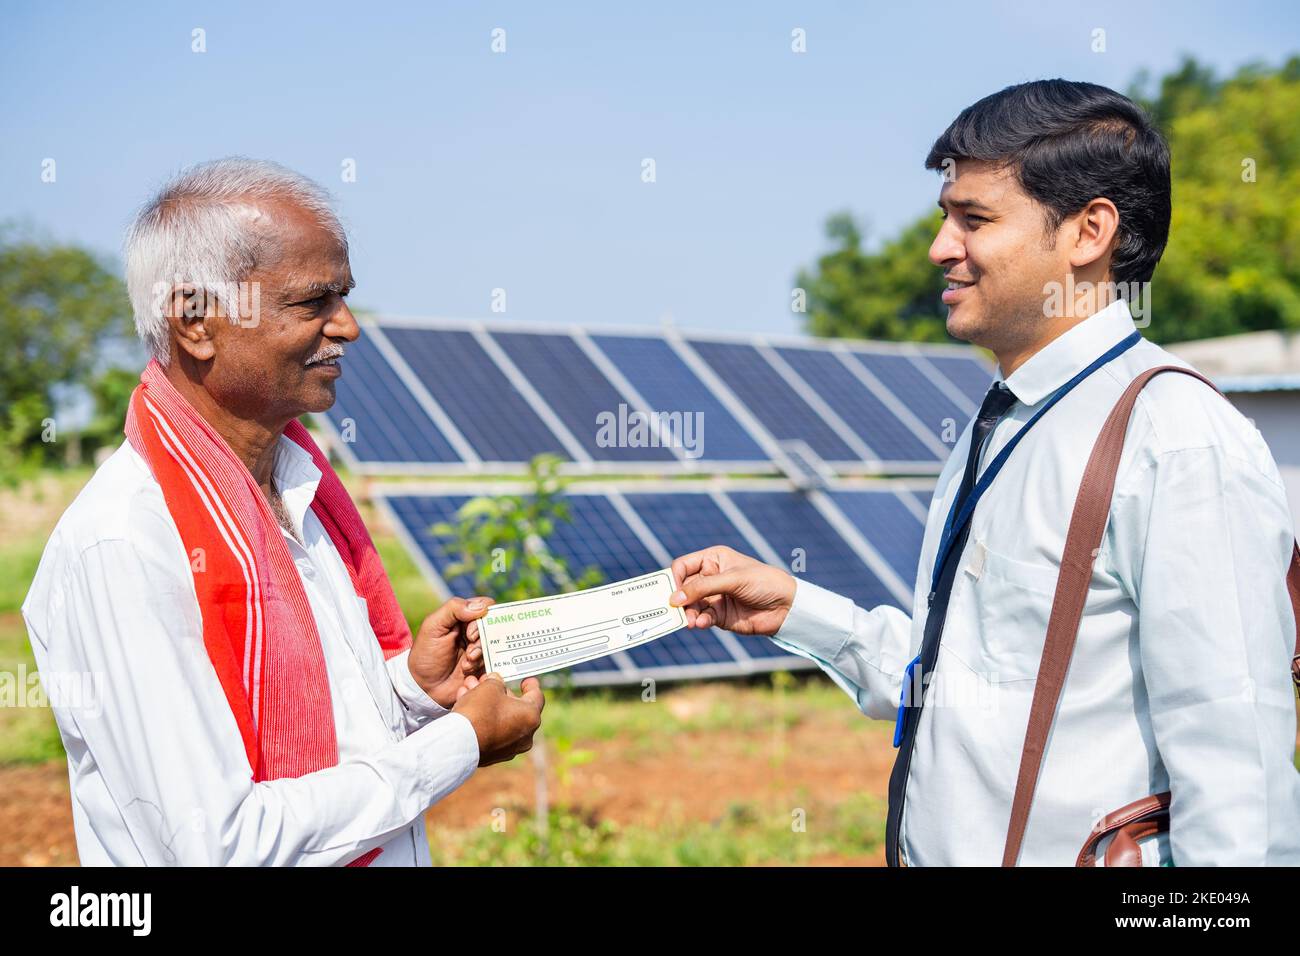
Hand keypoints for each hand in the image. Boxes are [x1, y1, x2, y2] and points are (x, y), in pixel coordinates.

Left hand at [407, 596, 493, 708]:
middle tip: (469, 651)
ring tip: (465, 664)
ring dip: (480, 655)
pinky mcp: (483, 664)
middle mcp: (473, 631)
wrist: (423, 687)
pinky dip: (481, 665)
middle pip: (494, 626)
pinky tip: (467, 670)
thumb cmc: (425, 654)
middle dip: (482, 640)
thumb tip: (482, 607)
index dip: (484, 617)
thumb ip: (453, 609)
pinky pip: (494, 661)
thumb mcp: (433, 627)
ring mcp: (479, 648)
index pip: (485, 606)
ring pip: (494, 645)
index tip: (469, 633)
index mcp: (462, 618)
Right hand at [452, 674, 544, 766]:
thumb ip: (497, 682)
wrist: (459, 743)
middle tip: (488, 683)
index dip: (531, 685)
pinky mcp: (494, 756)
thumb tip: (496, 682)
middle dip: (501, 693)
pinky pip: (492, 733)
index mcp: (531, 716)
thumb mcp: (490, 687)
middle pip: (516, 708)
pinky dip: (484, 720)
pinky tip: (468, 708)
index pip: (536, 696)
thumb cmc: (479, 711)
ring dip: (488, 705)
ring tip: (471, 692)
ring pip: (501, 720)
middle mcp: (525, 736)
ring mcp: (510, 748)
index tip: (526, 680)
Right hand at [669, 545, 796, 636]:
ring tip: (690, 621)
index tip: (672, 592)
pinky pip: (701, 618)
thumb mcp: (733, 579)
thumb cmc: (764, 582)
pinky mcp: (719, 616)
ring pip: (690, 606)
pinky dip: (699, 621)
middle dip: (679, 600)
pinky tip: (701, 624)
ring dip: (687, 614)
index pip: (683, 566)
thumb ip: (703, 588)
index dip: (675, 578)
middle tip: (675, 610)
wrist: (787, 607)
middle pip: (683, 588)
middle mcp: (710, 577)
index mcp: (713, 559)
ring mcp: (714, 597)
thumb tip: (675, 598)